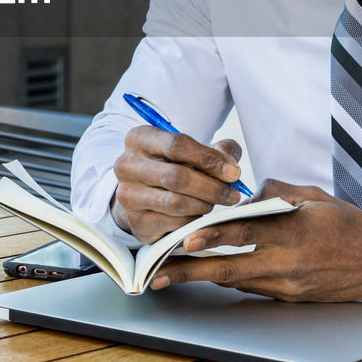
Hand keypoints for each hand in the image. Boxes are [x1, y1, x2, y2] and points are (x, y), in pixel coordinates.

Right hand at [110, 126, 244, 244]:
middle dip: (212, 187)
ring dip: (204, 205)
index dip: (209, 159)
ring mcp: (128, 194)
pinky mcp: (135, 220)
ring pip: (176, 202)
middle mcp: (127, 164)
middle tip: (233, 195)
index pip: (177, 145)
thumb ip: (218, 151)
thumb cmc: (174, 166)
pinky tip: (200, 215)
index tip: (234, 172)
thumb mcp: (194, 151)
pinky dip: (193, 220)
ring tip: (215, 203)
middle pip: (177, 176)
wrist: (145, 194)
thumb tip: (232, 169)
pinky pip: (173, 223)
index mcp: (140, 138)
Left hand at [149, 179, 361, 304]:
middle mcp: (289, 262)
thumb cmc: (349, 225)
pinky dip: (227, 279)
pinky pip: (251, 286)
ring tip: (171, 274)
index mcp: (295, 230)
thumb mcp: (315, 196)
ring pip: (236, 280)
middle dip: (192, 271)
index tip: (186, 238)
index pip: (246, 232)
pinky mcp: (290, 297)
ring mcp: (288, 284)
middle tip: (161, 271)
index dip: (213, 235)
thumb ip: (276, 191)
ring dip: (203, 277)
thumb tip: (243, 191)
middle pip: (230, 267)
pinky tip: (205, 275)